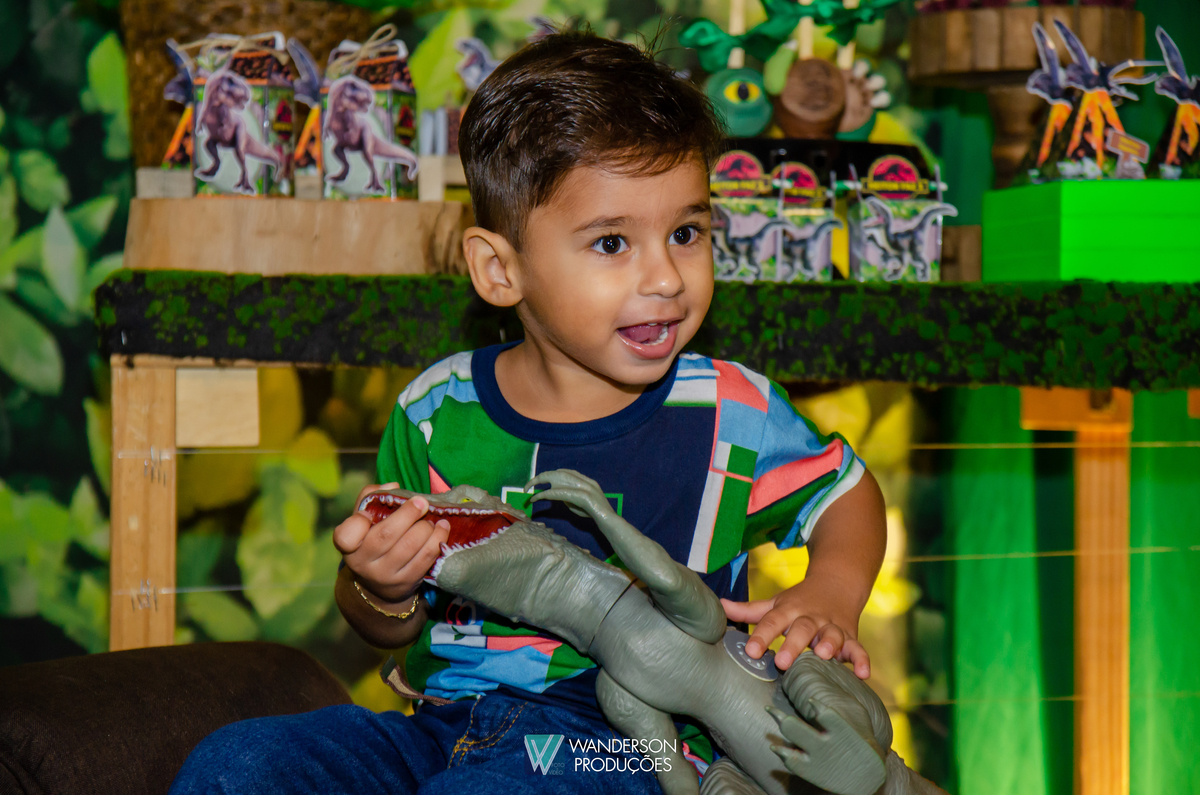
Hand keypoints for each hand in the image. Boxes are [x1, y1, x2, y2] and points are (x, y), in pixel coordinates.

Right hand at [332, 482, 450, 603]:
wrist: (379, 587)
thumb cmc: (372, 543)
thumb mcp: (364, 523)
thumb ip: (371, 498)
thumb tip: (393, 486)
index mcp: (350, 547)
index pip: (345, 536)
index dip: (358, 521)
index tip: (369, 513)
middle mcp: (364, 564)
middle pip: (386, 535)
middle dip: (408, 514)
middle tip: (422, 502)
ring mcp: (386, 575)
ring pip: (410, 546)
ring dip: (426, 527)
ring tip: (432, 518)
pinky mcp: (407, 582)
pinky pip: (426, 558)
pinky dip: (437, 539)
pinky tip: (442, 528)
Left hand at [720, 579, 869, 677]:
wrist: (837, 583)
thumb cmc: (798, 601)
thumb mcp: (774, 603)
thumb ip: (748, 609)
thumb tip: (717, 606)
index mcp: (789, 610)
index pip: (772, 622)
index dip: (761, 636)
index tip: (751, 652)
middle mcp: (811, 618)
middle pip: (802, 630)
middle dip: (793, 645)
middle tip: (782, 662)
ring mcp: (832, 627)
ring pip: (832, 636)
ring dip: (829, 646)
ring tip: (823, 656)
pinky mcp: (851, 636)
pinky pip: (858, 648)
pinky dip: (862, 660)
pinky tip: (863, 674)